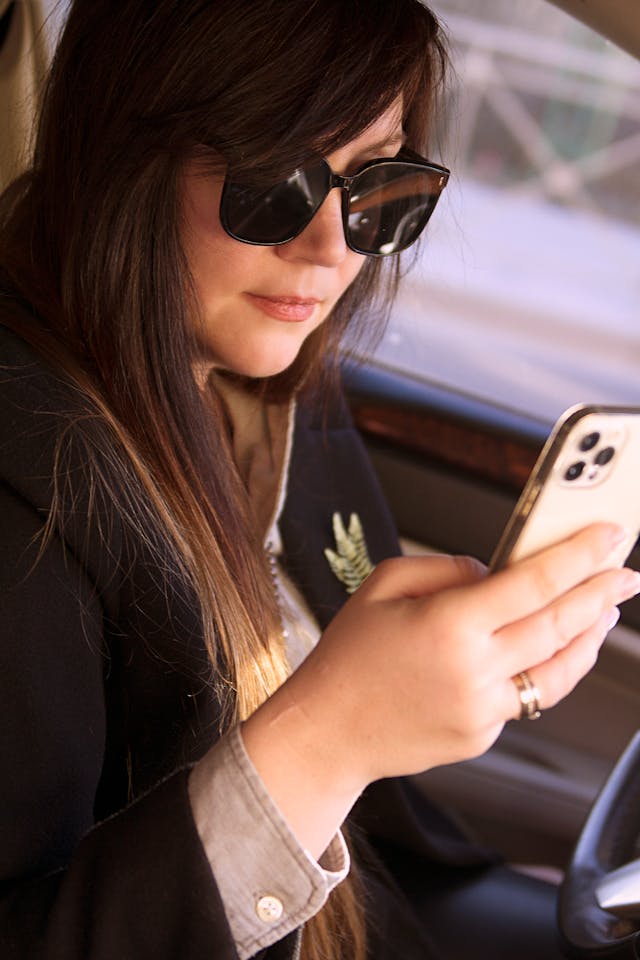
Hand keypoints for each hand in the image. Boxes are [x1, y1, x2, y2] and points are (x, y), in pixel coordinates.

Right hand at [241, 523, 639, 856]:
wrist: (327, 731)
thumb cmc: (348, 657)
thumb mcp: (383, 586)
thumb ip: (445, 569)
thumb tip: (492, 573)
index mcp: (450, 625)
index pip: (534, 583)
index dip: (579, 557)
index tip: (608, 537)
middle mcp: (474, 670)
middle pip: (559, 626)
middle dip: (601, 594)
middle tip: (626, 573)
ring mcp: (482, 710)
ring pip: (558, 670)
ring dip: (589, 638)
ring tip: (605, 612)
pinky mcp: (482, 735)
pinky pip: (526, 696)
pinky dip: (545, 668)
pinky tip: (551, 649)